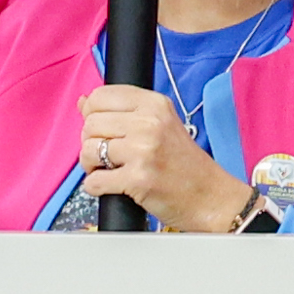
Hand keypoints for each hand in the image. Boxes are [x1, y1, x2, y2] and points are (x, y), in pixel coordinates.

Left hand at [77, 83, 252, 232]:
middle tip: (107, 155)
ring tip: (110, 170)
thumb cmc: (186, 165)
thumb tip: (83, 102)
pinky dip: (96, 187)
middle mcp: (149, 122)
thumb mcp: (160, 125)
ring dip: (92, 165)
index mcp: (154, 104)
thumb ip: (123, 111)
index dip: (92, 114)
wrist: (210, 197)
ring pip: (88, 150)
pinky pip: (94, 181)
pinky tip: (112, 186)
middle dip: (92, 142)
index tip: (102, 128)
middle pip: (90, 123)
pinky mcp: (137, 179)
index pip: (100, 96)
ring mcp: (143, 150)